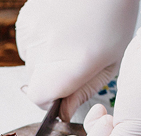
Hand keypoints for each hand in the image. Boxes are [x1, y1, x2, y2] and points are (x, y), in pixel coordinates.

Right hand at [15, 0, 138, 120]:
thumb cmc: (115, 18)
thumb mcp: (111, 61)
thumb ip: (85, 91)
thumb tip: (64, 112)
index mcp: (72, 65)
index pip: (39, 98)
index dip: (50, 100)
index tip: (63, 95)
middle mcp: (47, 49)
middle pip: (34, 82)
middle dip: (50, 81)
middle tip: (73, 64)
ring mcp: (33, 32)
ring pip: (29, 63)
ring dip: (45, 61)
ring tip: (69, 43)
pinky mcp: (26, 18)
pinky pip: (26, 44)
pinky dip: (39, 44)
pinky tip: (59, 31)